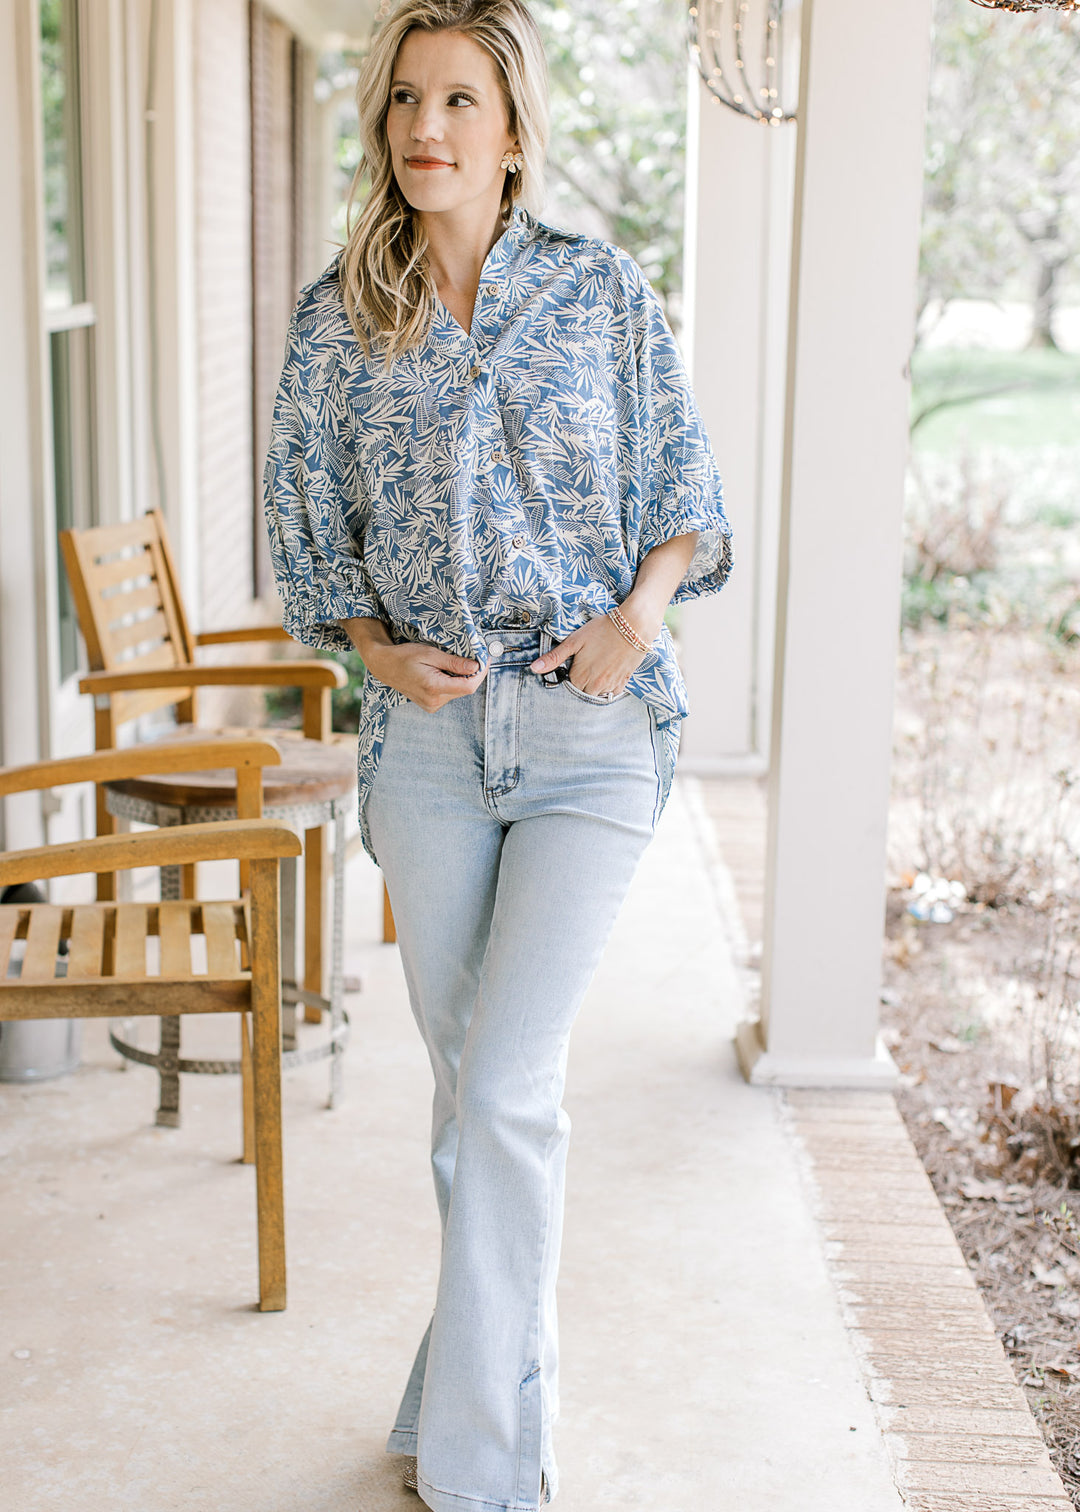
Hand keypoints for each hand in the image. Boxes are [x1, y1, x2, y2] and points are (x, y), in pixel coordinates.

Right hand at [361, 638, 487, 712]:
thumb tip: (476, 667)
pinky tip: (443, 673)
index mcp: (434, 688)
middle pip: (465, 689)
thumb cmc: (405, 656)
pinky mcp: (431, 706)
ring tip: (452, 664)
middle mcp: (434, 701)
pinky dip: (452, 683)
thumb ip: (454, 663)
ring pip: (458, 692)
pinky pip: (450, 695)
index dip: (481, 673)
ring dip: (461, 678)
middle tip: (473, 657)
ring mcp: (432, 706)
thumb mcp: (430, 654)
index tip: (485, 660)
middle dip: (472, 674)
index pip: (469, 686)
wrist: (385, 666)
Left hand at [529, 614, 648, 697]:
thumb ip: (554, 657)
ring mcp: (610, 685)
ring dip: (595, 685)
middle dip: (583, 681)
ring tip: (599, 666)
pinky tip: (609, 670)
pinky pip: (612, 692)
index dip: (571, 674)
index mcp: (580, 676)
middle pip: (583, 691)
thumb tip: (533, 668)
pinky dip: (609, 686)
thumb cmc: (602, 630)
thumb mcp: (574, 641)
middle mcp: (595, 686)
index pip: (569, 685)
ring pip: (597, 694)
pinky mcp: (624, 682)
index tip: (575, 663)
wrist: (633, 627)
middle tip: (588, 663)